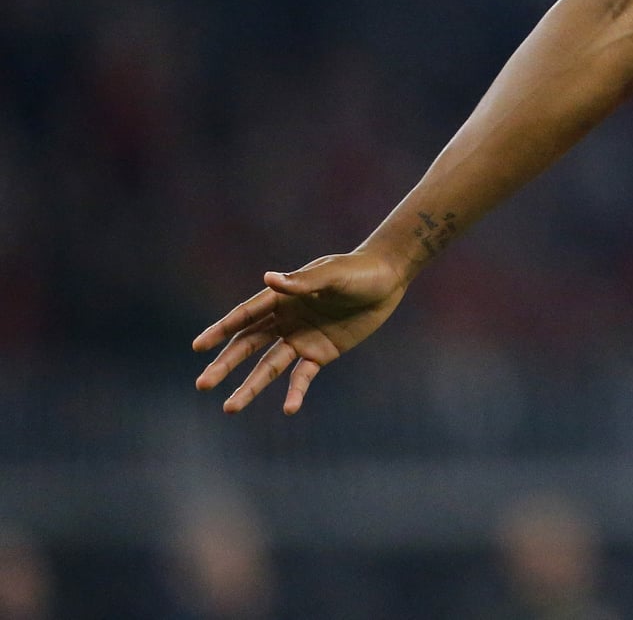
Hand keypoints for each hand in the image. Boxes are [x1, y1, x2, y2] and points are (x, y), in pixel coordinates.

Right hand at [192, 250, 409, 414]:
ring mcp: (301, 338)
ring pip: (268, 366)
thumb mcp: (333, 274)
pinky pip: (302, 376)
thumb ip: (303, 281)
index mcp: (282, 297)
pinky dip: (295, 392)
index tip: (198, 346)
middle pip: (248, 345)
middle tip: (202, 384)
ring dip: (250, 386)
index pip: (245, 315)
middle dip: (225, 364)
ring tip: (229, 408)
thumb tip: (268, 279)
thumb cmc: (358, 270)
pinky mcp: (321, 353)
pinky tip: (289, 409)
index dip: (221, 330)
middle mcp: (285, 320)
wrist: (388, 280)